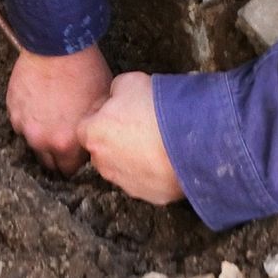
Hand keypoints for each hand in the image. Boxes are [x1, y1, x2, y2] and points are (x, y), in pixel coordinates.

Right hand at [8, 46, 112, 175]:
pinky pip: (20, 122)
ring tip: (53, 115)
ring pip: (32, 141)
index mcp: (66, 144)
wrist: (58, 46)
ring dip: (41, 134)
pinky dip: (29, 117)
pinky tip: (41, 102)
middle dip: (56, 154)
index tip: (78, 152)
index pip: (69, 170)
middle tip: (65, 137)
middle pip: (47, 163)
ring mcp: (23, 125)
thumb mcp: (102, 106)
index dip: (75, 160)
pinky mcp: (12, 109)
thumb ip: (93, 130)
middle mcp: (42, 140)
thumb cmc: (85, 72)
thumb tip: (93, 138)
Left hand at [76, 73, 184, 205]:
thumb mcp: (129, 81)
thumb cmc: (156, 108)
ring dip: (134, 156)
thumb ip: (114, 91)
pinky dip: (153, 171)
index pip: (86, 124)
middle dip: (116, 138)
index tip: (120, 109)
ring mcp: (125, 183)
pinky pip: (146, 181)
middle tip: (139, 125)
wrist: (191, 140)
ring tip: (156, 141)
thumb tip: (115, 96)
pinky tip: (168, 157)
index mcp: (92, 134)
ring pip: (123, 167)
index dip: (102, 114)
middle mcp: (102, 164)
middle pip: (103, 149)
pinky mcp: (148, 196)